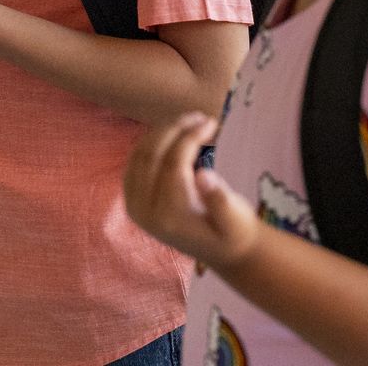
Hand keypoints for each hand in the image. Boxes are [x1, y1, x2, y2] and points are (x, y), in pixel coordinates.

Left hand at [124, 112, 260, 270]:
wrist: (221, 252)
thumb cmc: (233, 232)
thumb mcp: (236, 220)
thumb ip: (221, 200)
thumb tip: (203, 174)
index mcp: (169, 216)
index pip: (173, 163)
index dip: (191, 137)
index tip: (212, 122)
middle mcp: (144, 213)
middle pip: (151, 155)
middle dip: (175, 128)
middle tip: (200, 116)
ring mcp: (134, 206)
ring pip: (139, 154)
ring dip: (163, 131)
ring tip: (191, 121)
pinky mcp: (132, 200)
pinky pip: (134, 161)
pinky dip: (152, 142)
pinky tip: (175, 134)